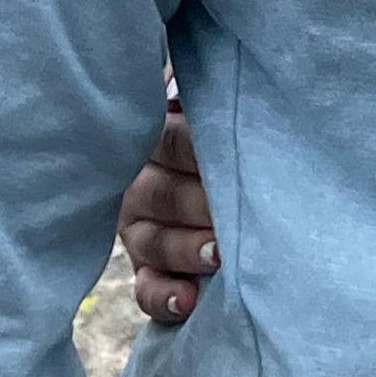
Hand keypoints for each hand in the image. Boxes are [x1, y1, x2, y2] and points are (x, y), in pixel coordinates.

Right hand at [120, 105, 219, 326]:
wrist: (215, 169)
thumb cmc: (221, 126)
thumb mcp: (204, 98)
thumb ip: (199, 87)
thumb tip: (196, 76)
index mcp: (155, 136)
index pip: (173, 138)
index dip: (202, 147)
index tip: (235, 149)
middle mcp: (140, 183)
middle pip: (165, 193)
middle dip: (202, 202)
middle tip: (236, 208)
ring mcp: (139, 229)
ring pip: (155, 241)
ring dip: (187, 249)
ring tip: (220, 254)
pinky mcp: (145, 269)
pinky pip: (145, 289)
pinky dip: (165, 297)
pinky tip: (189, 300)